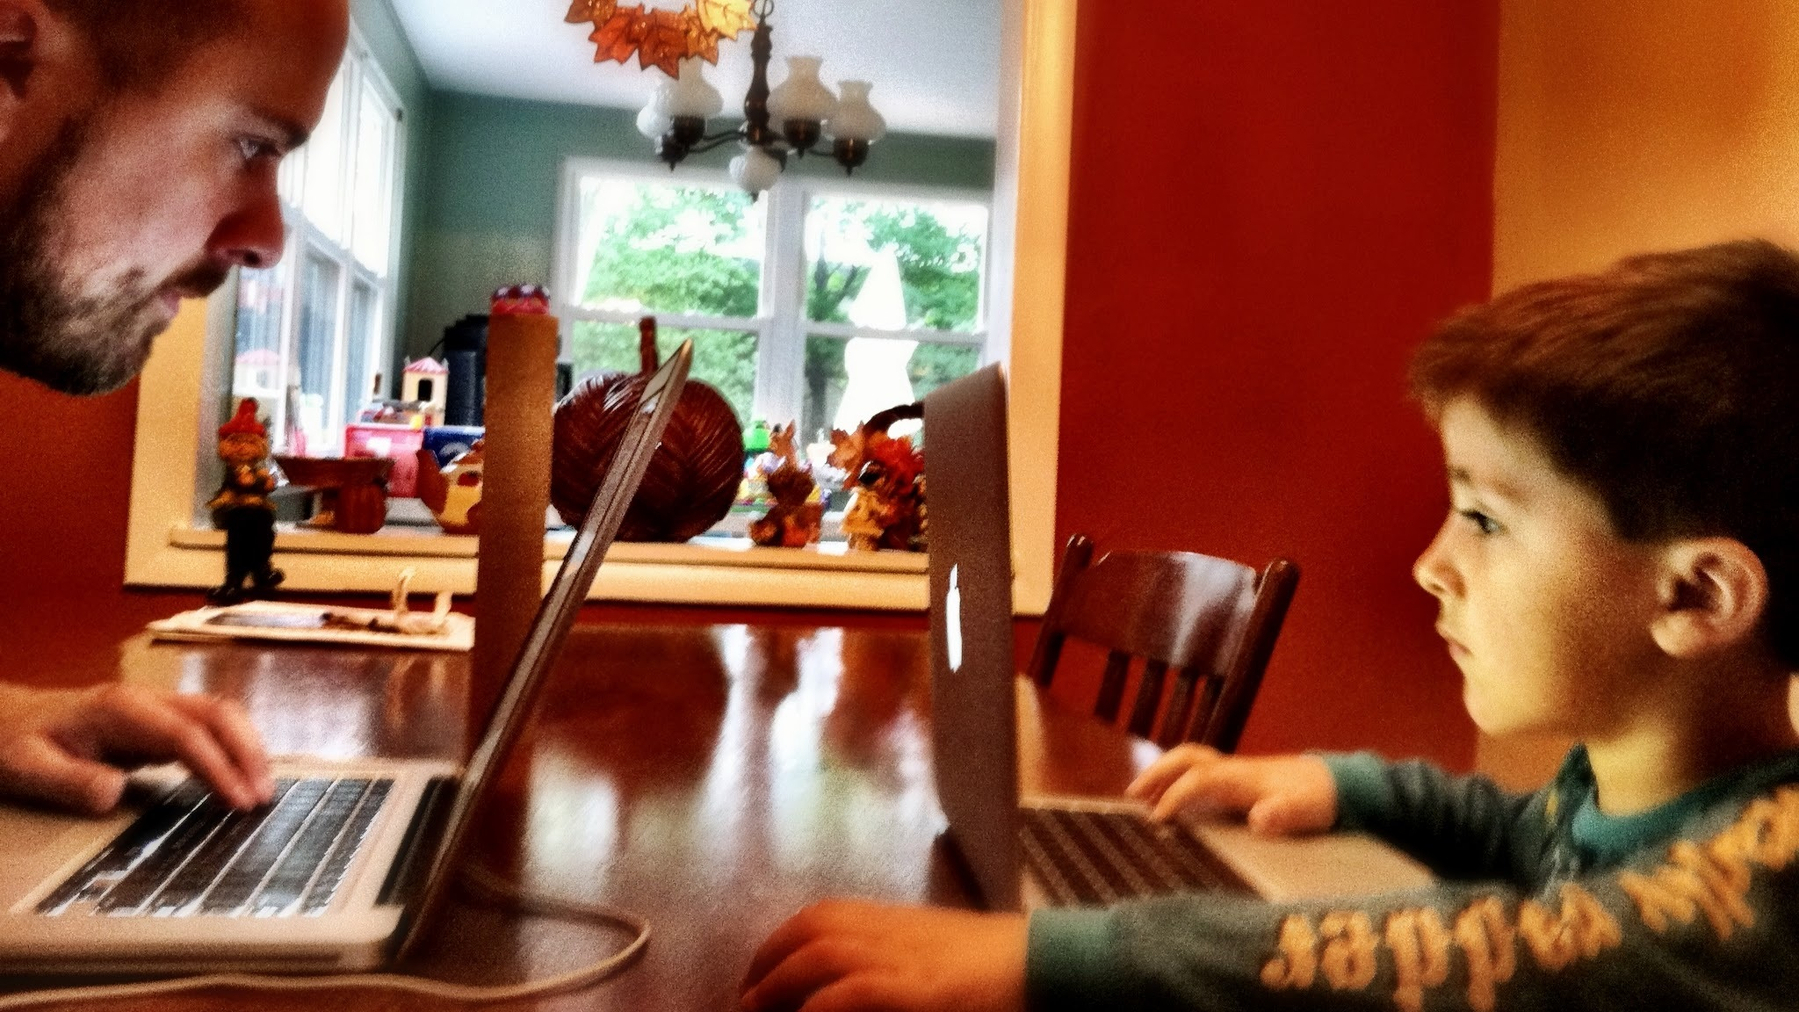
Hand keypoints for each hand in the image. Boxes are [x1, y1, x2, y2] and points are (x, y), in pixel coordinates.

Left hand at [0, 683, 274, 814]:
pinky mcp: (160, 720)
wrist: (7, 720)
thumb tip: (115, 793)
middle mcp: (147, 701)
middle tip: (263, 796)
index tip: (238, 802)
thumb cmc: (16, 744)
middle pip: (217, 713)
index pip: (186, 734)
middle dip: (248, 752)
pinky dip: (234, 748)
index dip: (218, 767)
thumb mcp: (27, 767)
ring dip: (247, 748)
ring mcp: (156, 707)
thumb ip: (68, 781)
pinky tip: (240, 776)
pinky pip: (209, 726)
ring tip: (262, 789)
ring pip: (220, 714)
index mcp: (120, 710)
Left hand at [741, 900, 1026, 1011]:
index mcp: (901, 923)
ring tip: (752, 1010)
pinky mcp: (918, 990)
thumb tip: (851, 988)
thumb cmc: (1007, 973)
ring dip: (778, 982)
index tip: (759, 976)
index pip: (826, 918)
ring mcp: (906, 957)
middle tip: (744, 1000)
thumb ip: (901, 965)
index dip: (782, 943)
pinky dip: (818, 1007)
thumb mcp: (940, 959)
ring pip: (821, 952)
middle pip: (814, 927)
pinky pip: (851, 992)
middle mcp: (896, 931)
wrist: (1057, 969)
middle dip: (768, 961)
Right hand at [1126, 744, 1336, 835]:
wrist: (1336, 783)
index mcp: (1244, 777)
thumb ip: (1284, 814)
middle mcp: (1234, 769)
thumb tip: (1258, 818)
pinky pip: (1198, 773)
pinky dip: (1177, 781)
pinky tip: (1170, 801)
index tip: (1157, 818)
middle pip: (1187, 758)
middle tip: (1131, 795)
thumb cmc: (1319, 798)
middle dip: (1157, 773)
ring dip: (1162, 774)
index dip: (1176, 795)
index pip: (1199, 779)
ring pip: (1190, 762)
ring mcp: (1234, 772)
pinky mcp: (1237, 780)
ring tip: (1139, 797)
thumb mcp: (1308, 810)